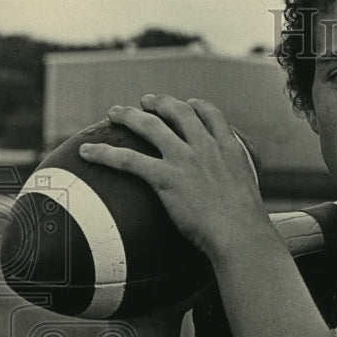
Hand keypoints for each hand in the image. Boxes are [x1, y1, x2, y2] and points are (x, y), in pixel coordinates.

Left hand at [79, 94, 266, 258]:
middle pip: (178, 112)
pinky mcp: (165, 178)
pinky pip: (128, 160)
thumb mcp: (249, 196)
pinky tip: (86, 151)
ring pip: (149, 126)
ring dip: (128, 115)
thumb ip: (238, 187)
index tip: (188, 104)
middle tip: (145, 101)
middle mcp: (206, 147)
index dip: (196, 106)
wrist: (241, 235)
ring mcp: (184, 160)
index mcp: (229, 149)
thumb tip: (235, 205)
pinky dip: (104, 153)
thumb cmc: (247, 227)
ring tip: (114, 113)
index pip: (211, 115)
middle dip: (159, 103)